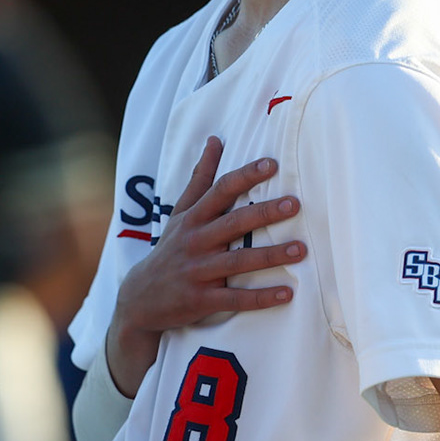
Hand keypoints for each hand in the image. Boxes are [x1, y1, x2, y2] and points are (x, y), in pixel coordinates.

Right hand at [106, 137, 304, 394]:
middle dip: (264, 212)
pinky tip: (286, 293)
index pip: (221, 190)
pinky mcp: (201, 300)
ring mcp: (198, 272)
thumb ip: (201, 178)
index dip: (246, 176)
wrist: (139, 299)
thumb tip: (215, 140)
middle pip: (233, 223)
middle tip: (295, 203)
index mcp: (193, 218)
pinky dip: (261, 297)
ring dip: (270, 256)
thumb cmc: (170, 249)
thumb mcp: (180, 212)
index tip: (272, 164)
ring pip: (237, 261)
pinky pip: (235, 298)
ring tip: (300, 250)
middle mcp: (195, 241)